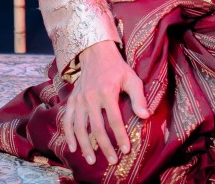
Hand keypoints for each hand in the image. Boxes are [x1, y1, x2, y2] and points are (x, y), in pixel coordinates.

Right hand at [61, 40, 150, 165]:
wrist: (96, 53)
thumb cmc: (117, 68)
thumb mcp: (132, 78)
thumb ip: (138, 97)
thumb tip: (146, 116)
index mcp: (107, 92)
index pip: (114, 120)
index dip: (120, 136)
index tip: (125, 150)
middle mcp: (90, 97)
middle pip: (96, 128)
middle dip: (104, 146)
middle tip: (112, 160)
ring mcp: (79, 100)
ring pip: (79, 128)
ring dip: (85, 146)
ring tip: (92, 160)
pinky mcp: (72, 100)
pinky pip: (67, 121)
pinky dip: (69, 135)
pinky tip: (73, 148)